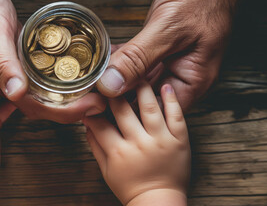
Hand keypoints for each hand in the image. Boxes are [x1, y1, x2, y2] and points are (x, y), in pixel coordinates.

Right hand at [0, 0, 105, 121]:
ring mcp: (15, 73)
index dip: (65, 112)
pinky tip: (79, 79)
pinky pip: (44, 79)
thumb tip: (17, 93)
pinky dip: (62, 83)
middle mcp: (7, 83)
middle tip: (102, 102)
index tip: (92, 106)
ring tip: (95, 94)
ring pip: (44, 96)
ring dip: (70, 99)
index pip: (35, 108)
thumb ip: (3, 65)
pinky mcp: (21, 61)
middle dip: (74, 109)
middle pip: (43, 107)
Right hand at [84, 82, 190, 204]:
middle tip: (111, 78)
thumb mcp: (106, 170)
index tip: (90, 95)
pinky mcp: (180, 141)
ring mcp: (161, 141)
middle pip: (122, 110)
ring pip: (149, 107)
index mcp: (118, 152)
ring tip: (137, 74)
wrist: (159, 201)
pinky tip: (166, 85)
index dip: (92, 107)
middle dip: (114, 92)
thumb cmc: (131, 187)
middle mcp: (139, 144)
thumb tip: (86, 125)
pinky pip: (177, 116)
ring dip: (142, 88)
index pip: (100, 124)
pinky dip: (171, 99)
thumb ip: (95, 146)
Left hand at [98, 0, 246, 108]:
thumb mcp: (169, 28)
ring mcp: (170, 61)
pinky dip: (119, 61)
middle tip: (84, 98)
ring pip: (137, 80)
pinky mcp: (160, 47)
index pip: (155, 113)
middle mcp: (182, 76)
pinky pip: (136, 61)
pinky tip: (100, 61)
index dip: (125, 114)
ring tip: (86, 83)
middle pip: (144, 99)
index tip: (95, 111)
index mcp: (193, 81)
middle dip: (115, 97)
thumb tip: (111, 86)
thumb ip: (139, 58)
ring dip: (114, 79)